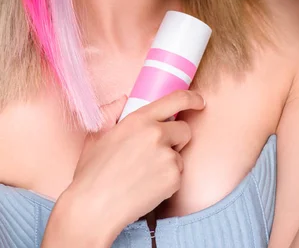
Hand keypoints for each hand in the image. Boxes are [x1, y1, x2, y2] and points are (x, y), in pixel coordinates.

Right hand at [67, 89, 205, 242]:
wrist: (94, 208)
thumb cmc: (92, 173)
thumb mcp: (97, 135)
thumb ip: (112, 113)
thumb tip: (123, 100)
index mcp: (139, 119)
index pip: (176, 99)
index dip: (192, 98)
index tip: (199, 102)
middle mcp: (156, 133)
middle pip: (185, 129)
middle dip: (177, 138)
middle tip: (159, 151)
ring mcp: (166, 156)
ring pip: (180, 155)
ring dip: (169, 162)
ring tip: (145, 173)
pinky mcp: (173, 178)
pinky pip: (178, 175)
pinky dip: (167, 181)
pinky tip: (147, 186)